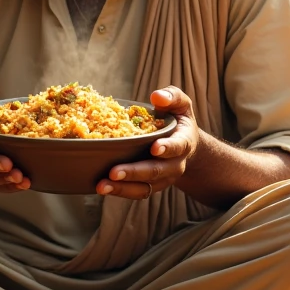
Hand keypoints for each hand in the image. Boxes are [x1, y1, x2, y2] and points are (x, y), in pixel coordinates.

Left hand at [96, 86, 199, 200]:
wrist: (186, 147)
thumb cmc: (178, 121)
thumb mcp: (180, 104)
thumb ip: (172, 97)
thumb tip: (157, 96)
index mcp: (183, 142)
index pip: (178, 146)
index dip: (167, 148)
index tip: (154, 147)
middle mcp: (175, 164)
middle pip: (156, 171)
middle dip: (135, 172)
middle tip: (114, 172)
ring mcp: (163, 178)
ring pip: (145, 187)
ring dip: (123, 188)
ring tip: (103, 186)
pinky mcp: (151, 186)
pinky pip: (137, 192)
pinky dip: (120, 192)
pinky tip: (103, 188)